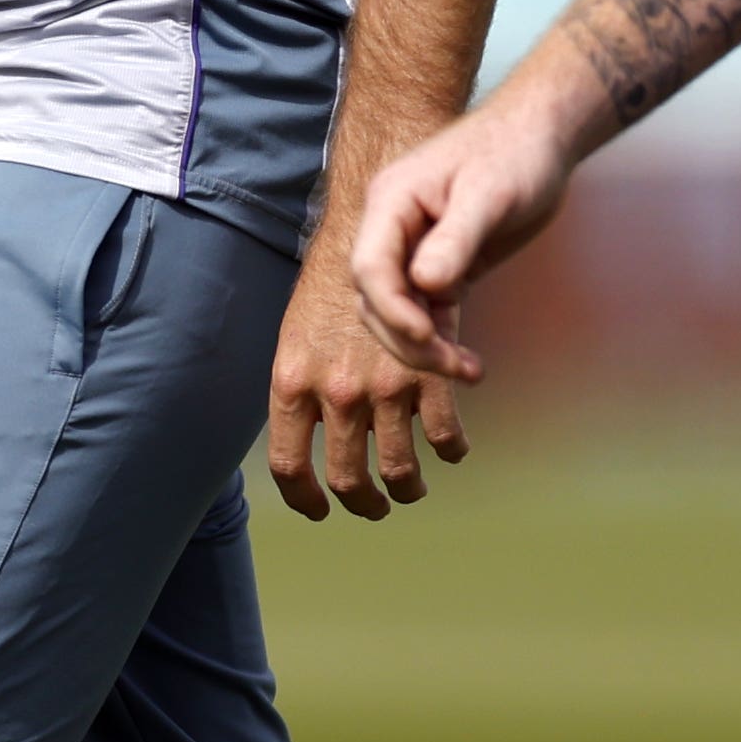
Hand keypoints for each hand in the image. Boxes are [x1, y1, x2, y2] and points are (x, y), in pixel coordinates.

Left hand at [265, 246, 466, 522]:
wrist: (376, 232)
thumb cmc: (330, 287)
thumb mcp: (295, 338)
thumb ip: (299, 390)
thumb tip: (304, 442)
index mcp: (291, 382)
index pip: (289, 464)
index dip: (305, 498)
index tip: (320, 509)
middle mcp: (335, 391)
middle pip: (348, 479)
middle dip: (364, 503)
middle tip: (375, 506)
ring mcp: (383, 386)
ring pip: (399, 469)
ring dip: (407, 487)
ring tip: (411, 487)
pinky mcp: (428, 375)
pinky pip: (444, 436)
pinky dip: (451, 449)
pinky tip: (451, 448)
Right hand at [351, 95, 578, 380]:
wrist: (542, 138)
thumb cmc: (516, 153)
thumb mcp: (489, 193)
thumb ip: (455, 239)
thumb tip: (425, 285)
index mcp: (392, 201)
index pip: (370, 266)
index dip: (391, 308)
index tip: (425, 335)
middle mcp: (393, 228)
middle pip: (377, 298)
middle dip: (409, 337)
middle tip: (452, 365)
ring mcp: (414, 249)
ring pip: (400, 312)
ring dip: (426, 347)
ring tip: (468, 370)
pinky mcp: (441, 266)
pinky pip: (428, 311)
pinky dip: (443, 339)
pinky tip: (467, 363)